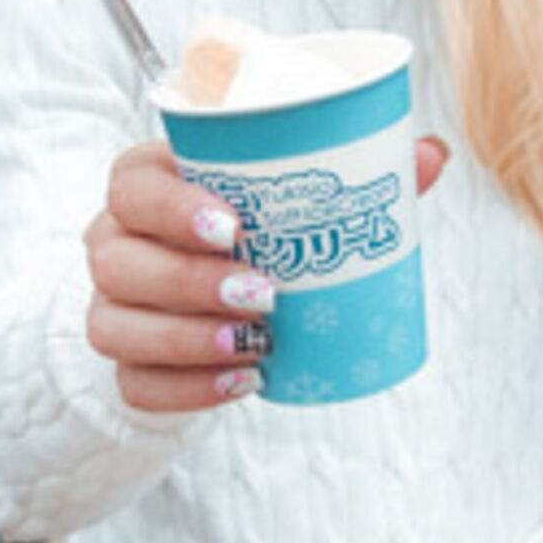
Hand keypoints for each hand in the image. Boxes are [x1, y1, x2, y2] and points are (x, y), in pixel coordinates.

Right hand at [82, 136, 450, 413]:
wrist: (211, 297)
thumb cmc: (251, 230)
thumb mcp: (289, 196)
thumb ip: (352, 173)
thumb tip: (432, 153)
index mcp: (146, 185)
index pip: (130, 185)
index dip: (171, 206)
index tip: (234, 226)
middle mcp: (113, 241)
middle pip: (117, 260)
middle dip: (189, 282)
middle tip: (265, 294)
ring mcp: (111, 305)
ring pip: (116, 326)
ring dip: (187, 340)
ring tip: (257, 343)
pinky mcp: (125, 364)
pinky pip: (134, 385)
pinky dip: (188, 390)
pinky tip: (241, 382)